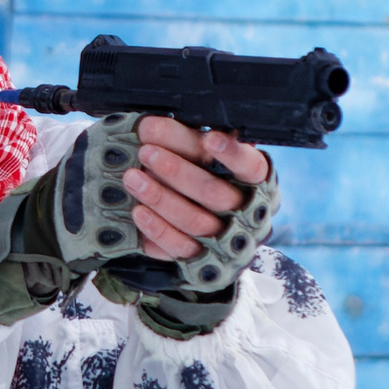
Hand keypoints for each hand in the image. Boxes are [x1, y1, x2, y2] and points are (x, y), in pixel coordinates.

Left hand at [121, 116, 269, 263]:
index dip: (233, 154)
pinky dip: (157, 229)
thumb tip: (156, 126)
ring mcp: (227, 240)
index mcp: (256, 182)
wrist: (215, 232)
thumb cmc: (208, 178)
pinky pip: (180, 247)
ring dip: (160, 197)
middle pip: (215, 194)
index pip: (251, 167)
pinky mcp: (204, 261)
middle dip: (177, 172)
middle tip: (147, 152)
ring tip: (132, 177)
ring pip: (195, 221)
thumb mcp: (209, 158)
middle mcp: (247, 212)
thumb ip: (193, 142)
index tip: (210, 139)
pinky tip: (138, 211)